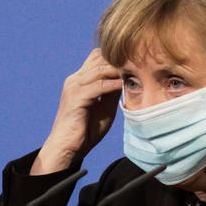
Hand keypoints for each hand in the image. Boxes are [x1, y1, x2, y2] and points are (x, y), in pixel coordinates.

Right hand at [30, 48, 122, 174]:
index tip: (134, 65)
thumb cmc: (85, 130)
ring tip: (134, 73)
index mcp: (80, 80)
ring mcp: (74, 87)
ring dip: (117, 71)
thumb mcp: (104, 108)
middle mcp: (75, 80)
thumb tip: (127, 79)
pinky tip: (123, 86)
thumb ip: (112, 92)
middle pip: (99, 58)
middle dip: (118, 61)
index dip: (115, 58)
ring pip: (99, 69)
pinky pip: (98, 86)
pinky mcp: (76, 98)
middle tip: (137, 66)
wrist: (67, 147)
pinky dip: (113, 84)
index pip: (97, 57)